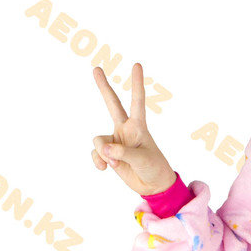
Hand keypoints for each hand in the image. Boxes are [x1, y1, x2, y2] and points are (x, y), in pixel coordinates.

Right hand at [91, 62, 175, 196]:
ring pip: (99, 140)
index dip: (136, 84)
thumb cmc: (153, 168)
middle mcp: (125, 130)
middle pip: (112, 104)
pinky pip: (96, 153)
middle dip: (104, 87)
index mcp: (138, 127)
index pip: (137, 101)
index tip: (137, 66)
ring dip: (104, 153)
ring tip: (115, 163)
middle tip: (96, 69)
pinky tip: (105, 168)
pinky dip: (98, 161)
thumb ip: (122, 152)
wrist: (153, 185)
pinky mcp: (108, 153)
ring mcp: (116, 140)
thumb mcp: (142, 160)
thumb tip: (104, 149)